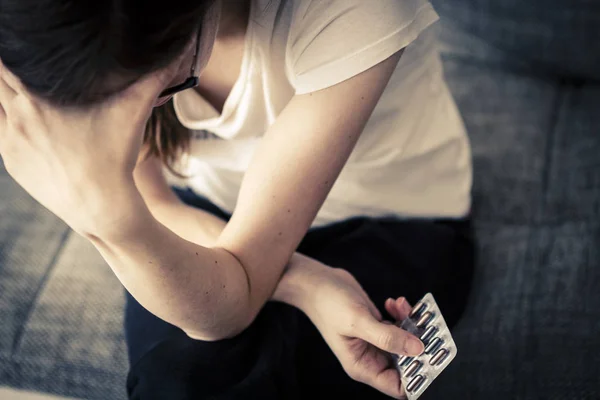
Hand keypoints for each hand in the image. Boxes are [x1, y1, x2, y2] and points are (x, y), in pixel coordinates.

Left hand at [0, 61, 164, 235]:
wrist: (102, 208)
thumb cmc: (117, 158)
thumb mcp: (135, 113)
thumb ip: (154, 79)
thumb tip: (178, 56)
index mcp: (36, 101)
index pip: (6, 63)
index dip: (15, 53)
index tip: (28, 48)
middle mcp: (16, 120)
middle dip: (9, 73)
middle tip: (29, 71)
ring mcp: (10, 144)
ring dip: (8, 98)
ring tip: (29, 95)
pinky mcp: (12, 162)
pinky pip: (3, 134)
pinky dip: (13, 124)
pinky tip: (34, 124)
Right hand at [303, 267, 423, 398]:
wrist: (316, 282)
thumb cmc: (328, 304)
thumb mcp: (359, 321)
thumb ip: (388, 337)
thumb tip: (417, 349)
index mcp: (363, 366)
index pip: (398, 386)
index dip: (416, 376)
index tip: (430, 357)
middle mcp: (370, 357)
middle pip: (406, 363)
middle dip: (418, 346)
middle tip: (427, 328)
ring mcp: (374, 340)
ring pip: (405, 342)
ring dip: (411, 325)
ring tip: (406, 308)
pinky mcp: (376, 325)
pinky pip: (399, 325)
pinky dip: (401, 314)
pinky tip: (395, 302)